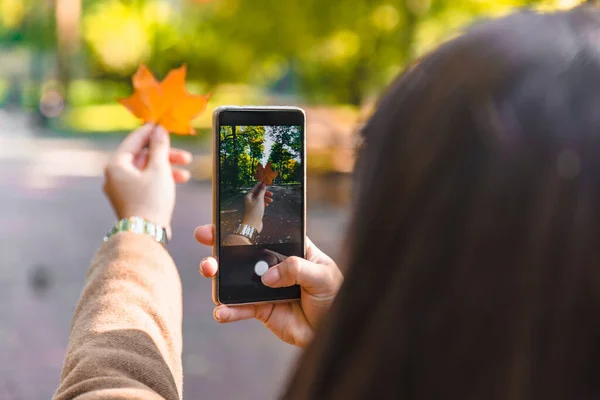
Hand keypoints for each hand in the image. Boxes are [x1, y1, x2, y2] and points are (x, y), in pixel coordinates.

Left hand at [103, 124, 191, 232]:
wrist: (145, 234)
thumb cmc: (150, 200)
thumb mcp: (159, 169)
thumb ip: (159, 147)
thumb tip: (159, 130)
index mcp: (116, 165)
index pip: (134, 140)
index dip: (151, 132)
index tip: (164, 126)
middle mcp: (114, 176)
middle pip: (142, 157)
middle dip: (165, 156)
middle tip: (185, 156)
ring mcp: (121, 189)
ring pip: (145, 171)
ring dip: (166, 169)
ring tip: (186, 175)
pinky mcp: (129, 200)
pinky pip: (145, 183)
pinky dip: (159, 180)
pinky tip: (177, 183)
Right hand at [194, 224, 342, 347]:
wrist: (334, 328)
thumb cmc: (334, 294)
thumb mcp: (321, 275)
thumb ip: (295, 269)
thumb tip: (267, 276)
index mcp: (289, 249)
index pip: (263, 232)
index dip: (242, 224)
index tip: (222, 219)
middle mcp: (272, 265)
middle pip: (241, 252)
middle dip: (220, 244)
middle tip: (204, 238)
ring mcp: (264, 287)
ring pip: (235, 278)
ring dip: (217, 274)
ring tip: (209, 271)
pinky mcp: (261, 309)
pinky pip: (240, 308)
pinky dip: (228, 310)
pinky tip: (221, 311)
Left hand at [242, 182, 272, 232]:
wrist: (252, 224)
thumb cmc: (255, 211)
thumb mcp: (259, 200)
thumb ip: (262, 192)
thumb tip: (263, 185)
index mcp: (248, 196)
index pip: (255, 188)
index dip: (260, 185)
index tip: (266, 182)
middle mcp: (249, 200)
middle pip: (258, 193)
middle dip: (264, 193)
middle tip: (271, 194)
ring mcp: (252, 205)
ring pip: (259, 199)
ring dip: (265, 199)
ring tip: (271, 201)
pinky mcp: (255, 210)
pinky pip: (260, 204)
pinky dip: (264, 203)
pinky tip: (267, 205)